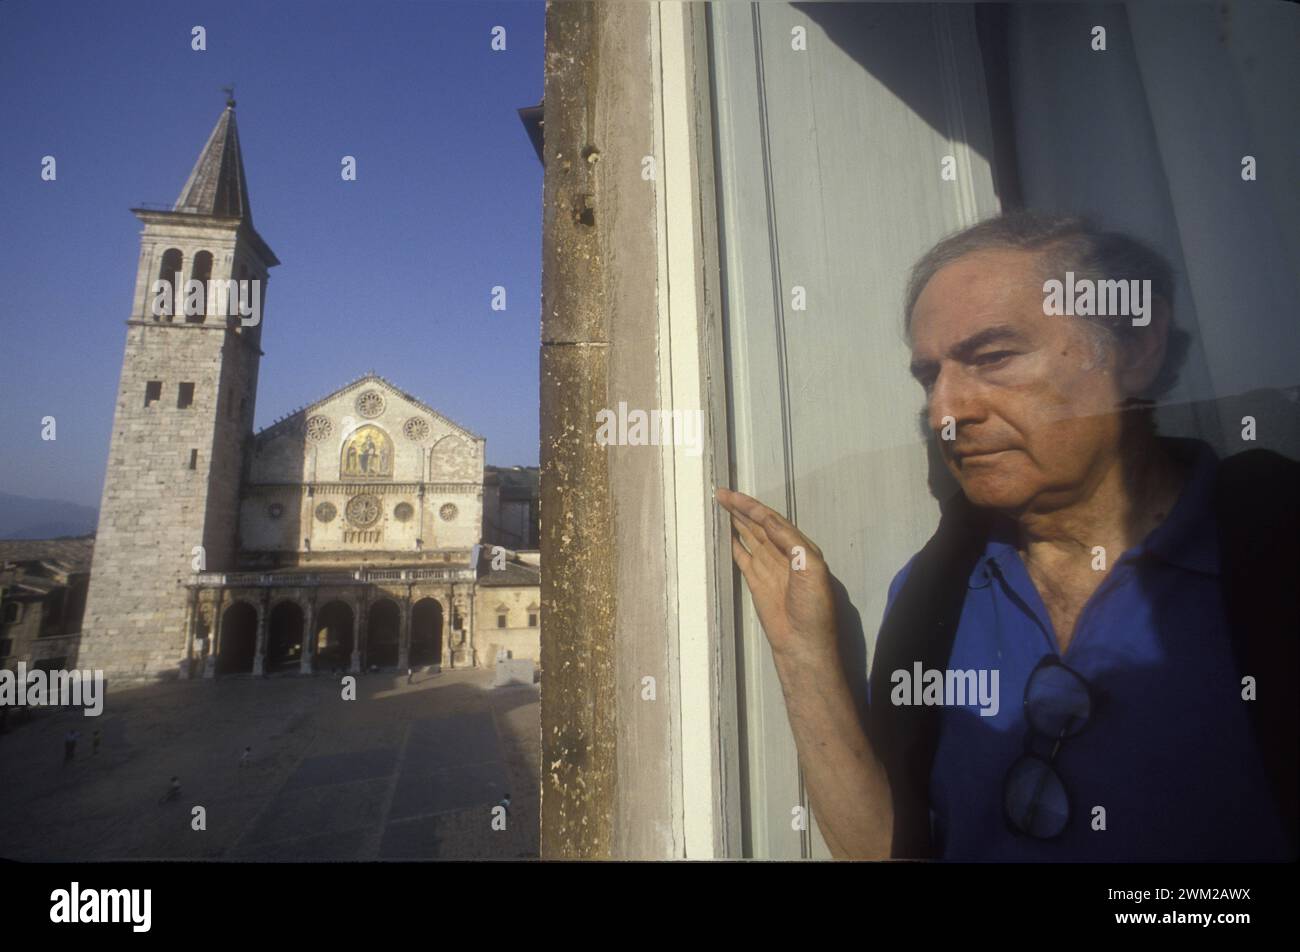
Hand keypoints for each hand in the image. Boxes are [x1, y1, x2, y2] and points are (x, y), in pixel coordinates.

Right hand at [716, 487, 838, 666]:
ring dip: (736, 522)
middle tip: (721, 494)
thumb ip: (791, 543)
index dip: (752, 507)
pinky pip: (742, 556)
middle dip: (741, 509)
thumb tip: (768, 521)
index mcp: (800, 548)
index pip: (772, 521)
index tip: (733, 496)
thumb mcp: (811, 570)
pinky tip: (725, 534)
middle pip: (759, 525)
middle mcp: (784, 554)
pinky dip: (733, 544)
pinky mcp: (756, 582)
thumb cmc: (813, 608)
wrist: (803, 643)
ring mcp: (768, 567)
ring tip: (721, 507)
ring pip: (749, 537)